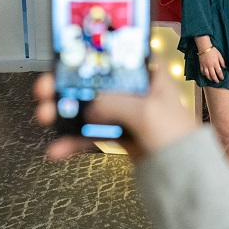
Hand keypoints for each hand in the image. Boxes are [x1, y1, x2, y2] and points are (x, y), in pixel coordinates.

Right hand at [34, 61, 196, 162]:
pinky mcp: (119, 137)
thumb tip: (89, 106)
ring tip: (43, 116)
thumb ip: (115, 103)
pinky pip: (90, 135)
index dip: (98, 50)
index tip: (71, 51)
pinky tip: (57, 149)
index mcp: (150, 75)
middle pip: (95, 81)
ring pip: (88, 108)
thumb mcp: (147, 111)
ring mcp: (127, 115)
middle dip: (67, 85)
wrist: (184, 178)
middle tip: (46, 89)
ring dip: (64, 113)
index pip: (121, 53)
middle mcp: (137, 91)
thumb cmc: (177, 137)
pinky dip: (73, 142)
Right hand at [198, 46, 224, 82]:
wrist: (204, 47)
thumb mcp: (219, 55)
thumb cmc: (213, 50)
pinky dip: (204, 74)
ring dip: (210, 78)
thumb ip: (222, 62)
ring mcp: (205, 66)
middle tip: (217, 82)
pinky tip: (205, 75)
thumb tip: (224, 67)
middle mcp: (210, 66)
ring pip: (207, 75)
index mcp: (215, 64)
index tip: (222, 78)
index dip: (221, 76)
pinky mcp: (201, 65)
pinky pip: (202, 71)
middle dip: (216, 79)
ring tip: (212, 80)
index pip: (219, 72)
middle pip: (213, 75)